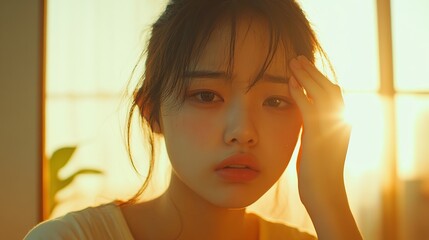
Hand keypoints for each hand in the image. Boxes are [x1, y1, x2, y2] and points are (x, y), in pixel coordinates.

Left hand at [288, 55, 360, 238]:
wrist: (324, 193)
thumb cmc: (319, 174)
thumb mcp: (318, 146)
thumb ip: (315, 129)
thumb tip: (306, 118)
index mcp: (342, 123)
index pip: (333, 93)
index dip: (320, 78)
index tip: (307, 68)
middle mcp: (340, 121)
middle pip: (328, 87)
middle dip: (312, 71)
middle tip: (298, 58)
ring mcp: (331, 127)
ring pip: (320, 92)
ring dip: (306, 75)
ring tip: (292, 62)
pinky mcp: (318, 135)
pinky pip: (308, 107)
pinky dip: (299, 93)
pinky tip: (289, 83)